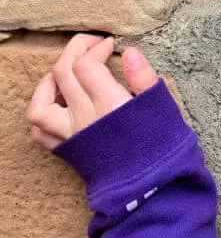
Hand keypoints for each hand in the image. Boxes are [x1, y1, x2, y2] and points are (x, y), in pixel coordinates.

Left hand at [27, 33, 158, 150]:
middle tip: (91, 47)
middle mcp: (85, 118)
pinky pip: (41, 133)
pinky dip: (43, 114)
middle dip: (74, 51)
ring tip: (64, 73)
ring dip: (47, 83)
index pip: (85, 64)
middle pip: (62, 73)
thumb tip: (129, 51)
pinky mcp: (69, 152)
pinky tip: (58, 105)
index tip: (111, 46)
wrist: (153, 190)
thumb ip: (144, 77)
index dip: (96, 48)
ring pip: (40, 105)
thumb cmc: (163, 147)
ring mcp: (72, 136)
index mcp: (110, 104)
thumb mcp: (162, 107)